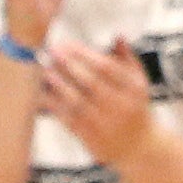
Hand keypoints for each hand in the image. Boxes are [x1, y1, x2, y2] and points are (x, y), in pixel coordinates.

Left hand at [35, 33, 159, 167]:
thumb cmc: (136, 107)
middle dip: (68, 65)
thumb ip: (127, 58)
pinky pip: (68, 119)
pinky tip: (43, 94)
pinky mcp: (90, 137)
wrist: (139, 148)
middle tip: (52, 51)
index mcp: (133, 89)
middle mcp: (120, 106)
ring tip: (45, 70)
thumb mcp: (139, 82)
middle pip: (90, 82)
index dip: (84, 54)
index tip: (67, 44)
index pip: (106, 67)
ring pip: (76, 101)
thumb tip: (117, 34)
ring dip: (58, 84)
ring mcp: (104, 124)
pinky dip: (55, 106)